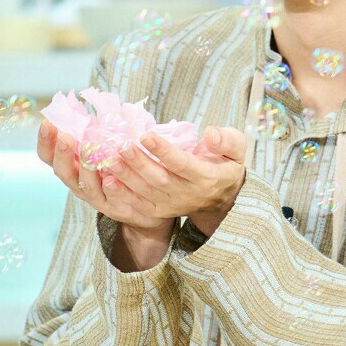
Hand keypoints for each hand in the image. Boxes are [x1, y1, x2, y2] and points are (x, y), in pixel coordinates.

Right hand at [36, 119, 173, 232]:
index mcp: (72, 165)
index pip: (50, 155)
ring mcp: (94, 196)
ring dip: (85, 169)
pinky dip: (109, 188)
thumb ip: (102, 130)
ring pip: (84, 185)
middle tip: (65, 137)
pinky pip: (110, 198)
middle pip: (61, 171)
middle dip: (62, 153)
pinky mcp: (114, 207)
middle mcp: (78, 182)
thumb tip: (107, 106)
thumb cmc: (120, 164)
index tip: (47, 123)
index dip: (46, 141)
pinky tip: (110, 179)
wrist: (142, 199)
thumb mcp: (105, 145)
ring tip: (89, 151)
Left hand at [107, 126, 247, 236]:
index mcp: (206, 177)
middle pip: (160, 179)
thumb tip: (210, 134)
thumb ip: (228, 140)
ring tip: (110, 159)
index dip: (164, 151)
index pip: (182, 164)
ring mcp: (173, 205)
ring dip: (127, 177)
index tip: (146, 135)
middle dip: (139, 163)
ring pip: (147, 193)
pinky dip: (123, 196)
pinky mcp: (161, 211)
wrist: (224, 198)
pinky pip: (140, 206)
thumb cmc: (227, 164)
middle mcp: (189, 194)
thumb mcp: (238, 150)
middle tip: (121, 145)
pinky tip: (108, 182)